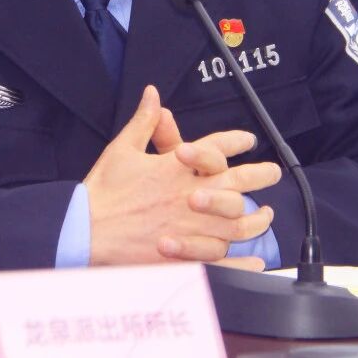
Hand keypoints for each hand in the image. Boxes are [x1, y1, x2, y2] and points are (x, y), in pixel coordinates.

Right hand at [85, 86, 279, 267]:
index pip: (216, 148)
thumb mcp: (122, 149)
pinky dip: (243, 262)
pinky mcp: (185, 255)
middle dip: (260, 175)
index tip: (248, 139)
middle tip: (272, 173)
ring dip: (257, 219)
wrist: (85, 229)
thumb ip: (145, 122)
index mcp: (176, 168)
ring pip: (238, 224)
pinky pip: (224, 261)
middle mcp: (189, 196)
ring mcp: (191, 227)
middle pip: (238, 184)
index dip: (236, 141)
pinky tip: (256, 260)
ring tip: (266, 215)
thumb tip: (153, 94)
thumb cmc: (103, 191)